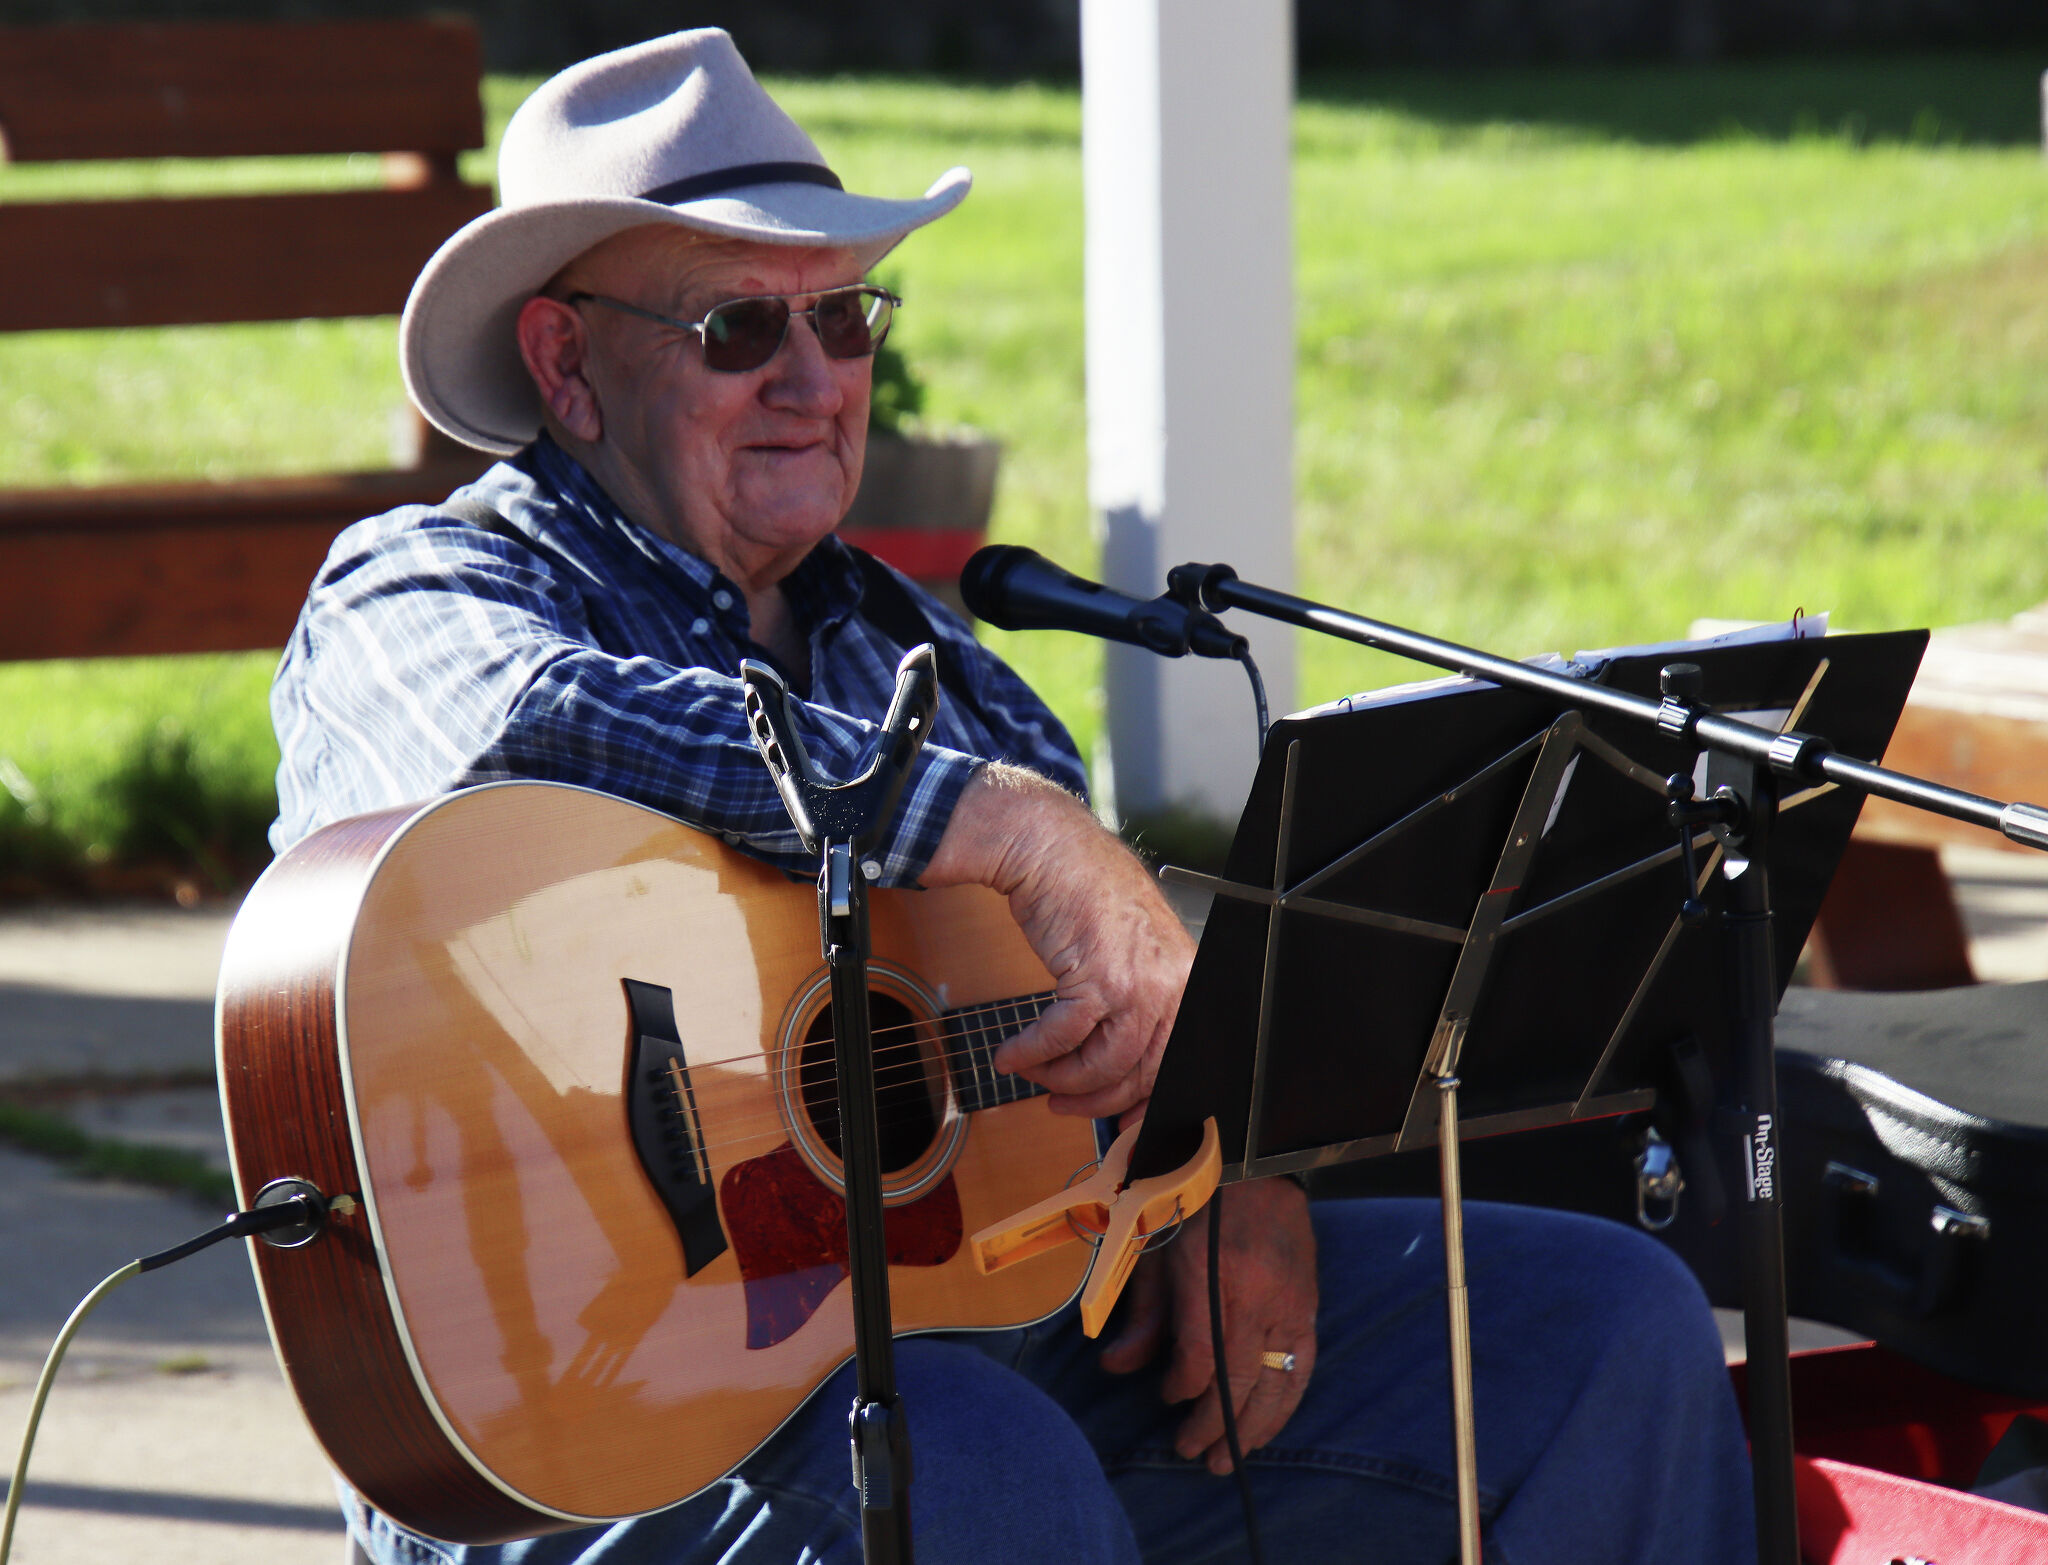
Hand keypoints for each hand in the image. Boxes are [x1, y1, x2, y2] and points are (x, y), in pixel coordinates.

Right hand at [921, 766, 1192, 1118]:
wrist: (1051, 848)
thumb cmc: (1085, 896)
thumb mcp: (1130, 953)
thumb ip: (1136, 1005)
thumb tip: (1123, 1071)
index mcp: (1188, 981)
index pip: (1178, 1063)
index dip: (1146, 1104)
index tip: (1119, 1124)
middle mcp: (1174, 984)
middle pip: (1141, 1074)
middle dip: (1096, 1100)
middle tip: (1060, 1102)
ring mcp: (1139, 982)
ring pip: (1103, 1065)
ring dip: (1058, 1077)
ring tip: (1031, 1071)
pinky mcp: (1098, 976)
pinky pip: (1063, 1039)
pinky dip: (1033, 1053)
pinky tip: (1014, 1053)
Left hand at [1098, 1177, 1317, 1473]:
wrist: (1254, 1170)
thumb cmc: (1196, 1208)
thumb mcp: (1157, 1252)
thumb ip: (1142, 1314)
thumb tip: (1115, 1367)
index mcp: (1215, 1278)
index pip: (1202, 1358)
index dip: (1182, 1388)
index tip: (1166, 1396)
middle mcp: (1260, 1299)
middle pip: (1240, 1382)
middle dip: (1215, 1425)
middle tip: (1193, 1453)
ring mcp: (1291, 1306)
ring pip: (1277, 1385)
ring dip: (1252, 1429)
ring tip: (1228, 1458)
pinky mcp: (1310, 1310)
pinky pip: (1303, 1370)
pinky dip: (1284, 1405)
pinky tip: (1266, 1427)